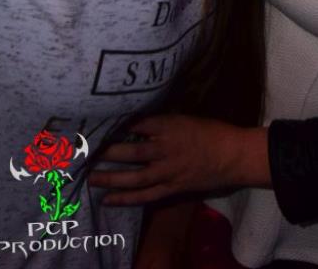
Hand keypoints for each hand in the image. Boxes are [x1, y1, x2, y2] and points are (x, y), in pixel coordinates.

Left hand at [89, 115, 269, 204]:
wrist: (232, 155)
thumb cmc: (210, 131)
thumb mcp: (184, 117)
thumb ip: (161, 122)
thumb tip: (135, 123)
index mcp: (169, 126)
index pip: (136, 125)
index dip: (116, 126)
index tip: (98, 126)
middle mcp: (165, 148)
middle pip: (131, 152)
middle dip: (107, 153)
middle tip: (85, 153)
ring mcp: (168, 171)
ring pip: (134, 177)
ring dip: (110, 178)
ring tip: (90, 178)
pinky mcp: (172, 187)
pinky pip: (146, 195)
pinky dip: (126, 198)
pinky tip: (109, 200)